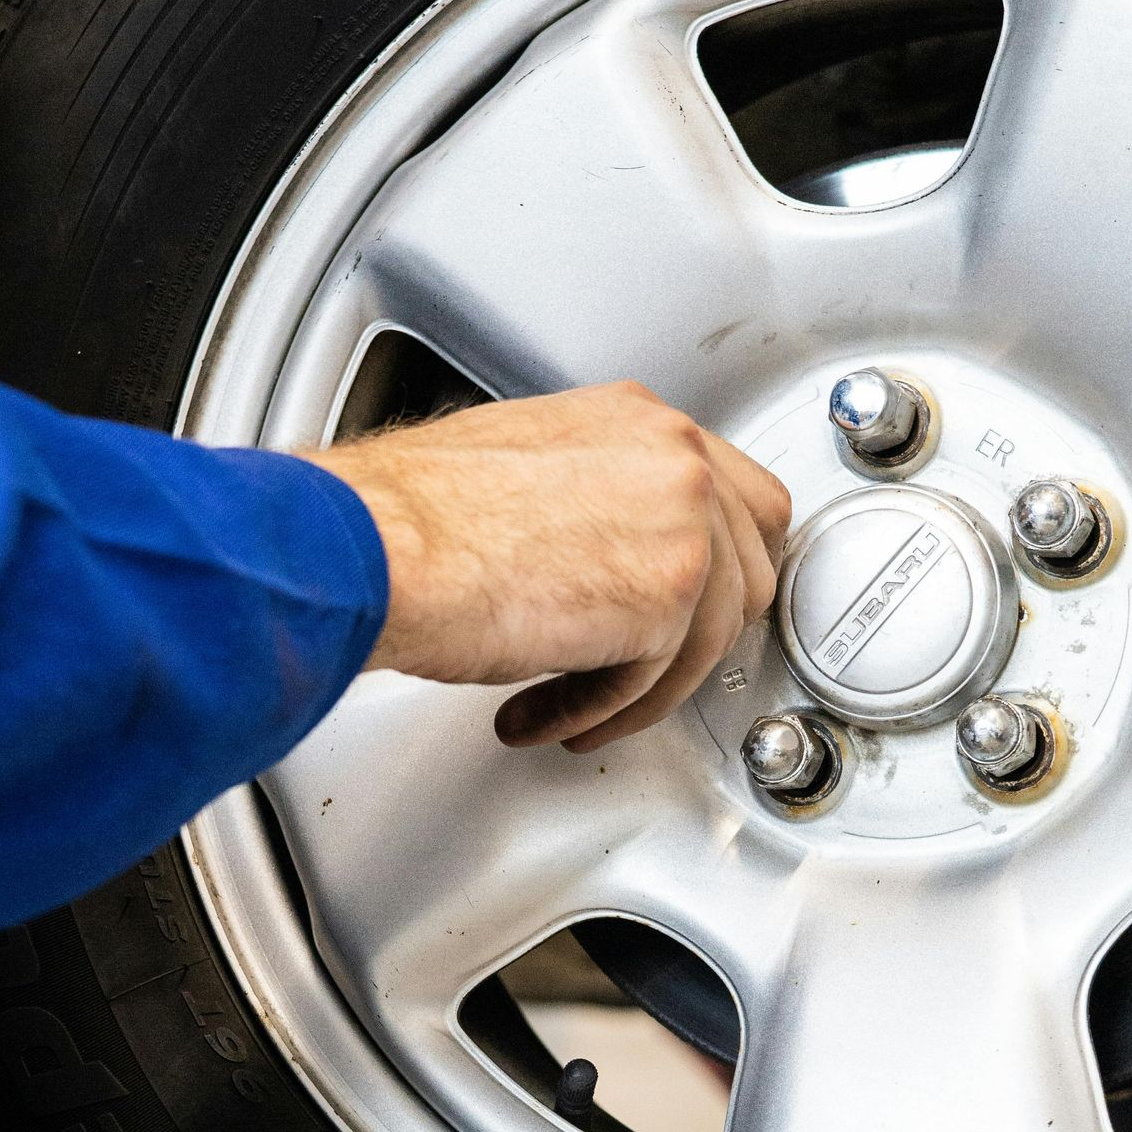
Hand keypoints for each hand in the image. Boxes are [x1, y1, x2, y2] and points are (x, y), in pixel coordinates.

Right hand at [304, 382, 790, 751]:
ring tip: (576, 706)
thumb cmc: (413, 517)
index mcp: (638, 420)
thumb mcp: (523, 471)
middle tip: (652, 666)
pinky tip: (554, 712)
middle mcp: (673, 458)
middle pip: (752, 563)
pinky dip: (605, 710)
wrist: (378, 548)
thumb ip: (590, 501)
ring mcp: (683, 522)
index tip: (692, 602)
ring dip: (644, 686)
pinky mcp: (668, 595)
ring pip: (713, 634)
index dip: (720, 561)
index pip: (735, 492)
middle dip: (702, 630)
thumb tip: (604, 554)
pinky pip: (659, 679)